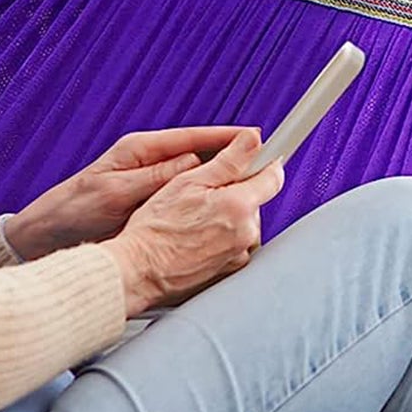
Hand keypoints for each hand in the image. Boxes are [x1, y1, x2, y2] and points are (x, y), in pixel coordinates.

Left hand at [4, 126, 251, 258]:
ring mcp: (152, 184)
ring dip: (223, 185)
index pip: (194, 138)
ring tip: (253, 192)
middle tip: (266, 169)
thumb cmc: (73, 211)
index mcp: (141, 150)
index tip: (257, 137)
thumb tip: (192, 162)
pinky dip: (206, 206)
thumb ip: (152, 178)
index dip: (227, 138)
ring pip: (199, 180)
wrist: (46, 236)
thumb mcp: (113, 194)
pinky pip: (187, 201)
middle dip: (233, 162)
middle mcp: (151, 163)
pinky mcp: (151, 206)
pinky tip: (223, 216)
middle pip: (203, 157)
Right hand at [101, 131, 285, 312]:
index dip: (264, 163)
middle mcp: (246, 233)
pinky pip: (234, 247)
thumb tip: (253, 140)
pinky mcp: (229, 271)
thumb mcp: (188, 181)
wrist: (139, 270)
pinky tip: (196, 239)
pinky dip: (221, 240)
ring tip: (194, 222)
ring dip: (228, 218)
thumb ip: (229, 159)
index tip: (256, 159)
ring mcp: (239, 255)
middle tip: (202, 196)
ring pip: (244, 225)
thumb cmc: (155, 228)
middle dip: (236, 194)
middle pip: (255, 202)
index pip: (272, 177)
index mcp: (239, 205)